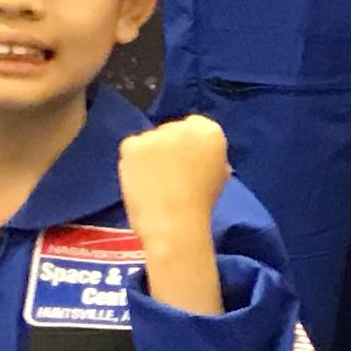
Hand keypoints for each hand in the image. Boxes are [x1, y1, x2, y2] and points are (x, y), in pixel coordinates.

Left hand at [116, 115, 231, 317]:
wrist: (176, 225)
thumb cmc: (201, 206)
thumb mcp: (219, 175)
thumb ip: (208, 157)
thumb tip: (197, 156)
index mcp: (210, 132)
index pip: (195, 126)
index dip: (187, 145)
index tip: (184, 162)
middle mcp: (184, 127)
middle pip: (171, 130)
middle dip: (167, 147)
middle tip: (166, 174)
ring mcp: (156, 135)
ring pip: (149, 140)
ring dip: (149, 156)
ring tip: (153, 182)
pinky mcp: (133, 145)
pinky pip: (131, 149)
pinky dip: (132, 164)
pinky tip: (140, 181)